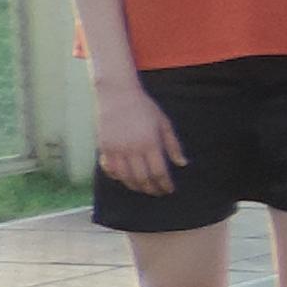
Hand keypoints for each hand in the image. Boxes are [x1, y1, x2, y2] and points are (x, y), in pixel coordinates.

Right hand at [93, 78, 181, 197]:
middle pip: (143, 178)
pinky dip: (118, 178)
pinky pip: (110, 169)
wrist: (117, 94)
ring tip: (143, 188)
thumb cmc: (144, 107)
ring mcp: (116, 149)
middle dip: (152, 189)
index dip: (165, 185)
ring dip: (135, 187)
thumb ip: (173, 145)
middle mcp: (132, 149)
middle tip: (157, 192)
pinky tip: (125, 179)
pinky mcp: (104, 147)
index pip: (159, 172)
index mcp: (150, 143)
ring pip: (126, 178)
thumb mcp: (164, 123)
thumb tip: (182, 164)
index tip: (169, 190)